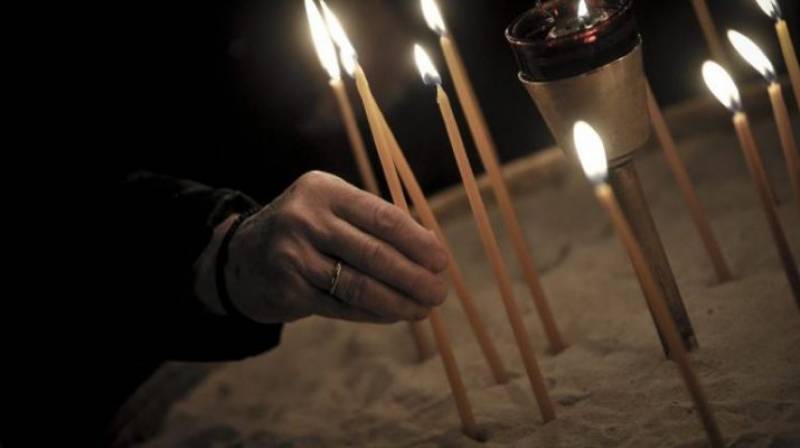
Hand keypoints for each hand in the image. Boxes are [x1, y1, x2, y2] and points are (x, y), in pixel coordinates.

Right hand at [196, 171, 448, 323]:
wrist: (242, 256)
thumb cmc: (305, 230)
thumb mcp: (331, 209)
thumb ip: (373, 222)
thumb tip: (429, 249)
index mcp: (324, 190)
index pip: (382, 216)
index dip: (417, 241)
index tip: (441, 260)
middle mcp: (306, 219)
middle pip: (374, 254)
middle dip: (413, 277)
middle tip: (438, 292)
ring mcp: (293, 255)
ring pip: (359, 285)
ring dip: (397, 302)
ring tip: (421, 309)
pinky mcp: (288, 289)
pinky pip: (341, 306)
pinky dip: (372, 314)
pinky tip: (392, 315)